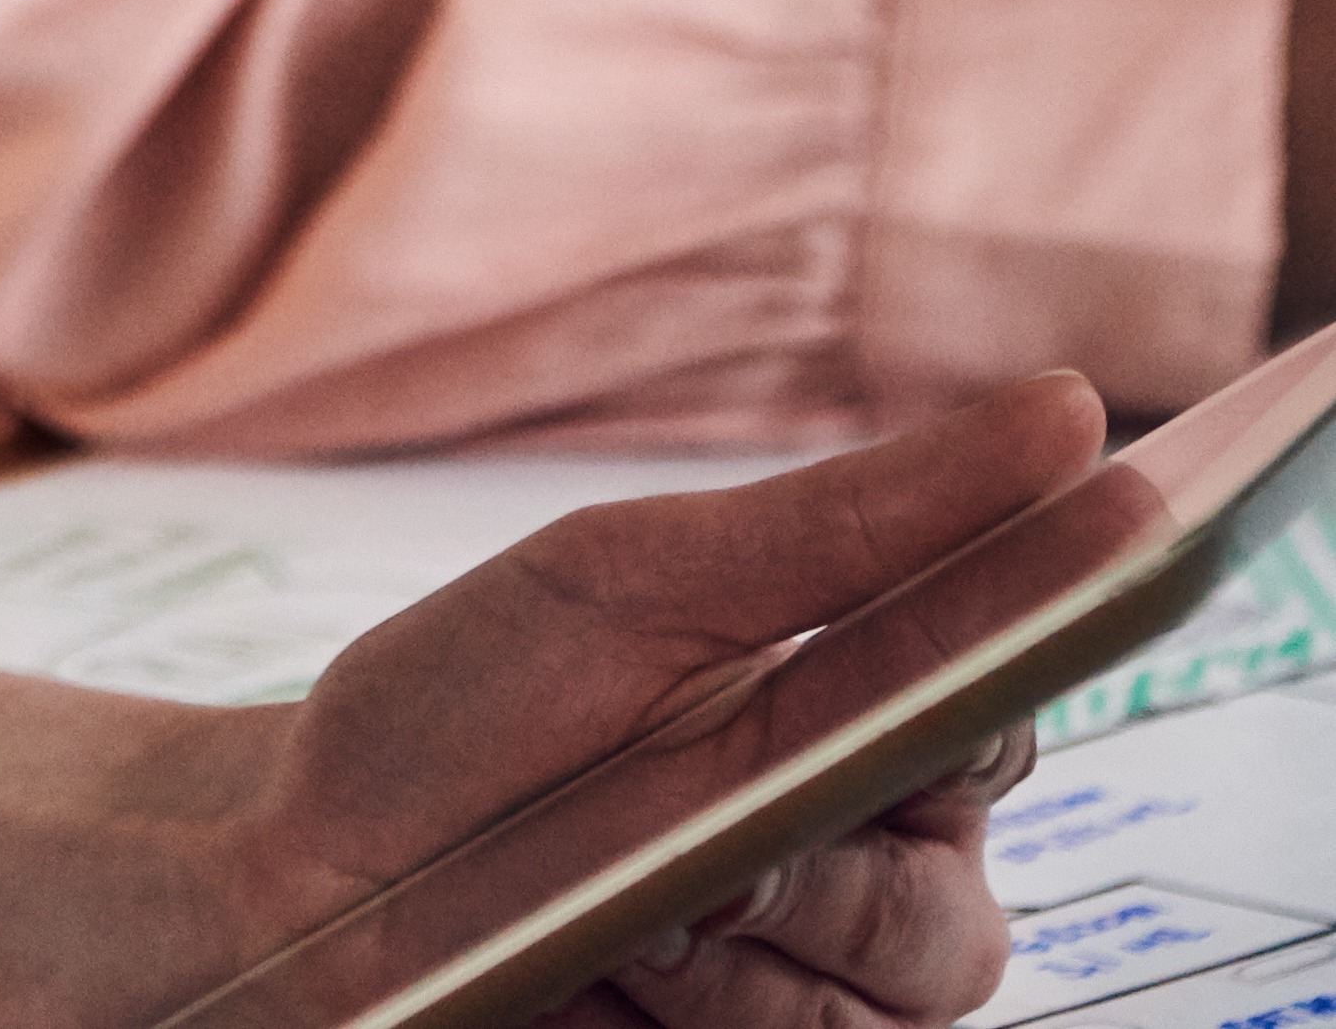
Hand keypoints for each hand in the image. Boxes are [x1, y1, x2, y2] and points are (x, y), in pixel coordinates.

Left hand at [235, 376, 1104, 1028]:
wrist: (305, 871)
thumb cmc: (461, 702)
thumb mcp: (643, 576)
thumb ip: (863, 517)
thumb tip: (1078, 413)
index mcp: (851, 701)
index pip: (1014, 689)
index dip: (1012, 670)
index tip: (1018, 624)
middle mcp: (858, 841)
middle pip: (980, 879)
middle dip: (845, 845)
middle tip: (710, 815)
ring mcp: (814, 974)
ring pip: (932, 981)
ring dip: (777, 934)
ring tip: (635, 894)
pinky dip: (736, 1011)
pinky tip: (628, 967)